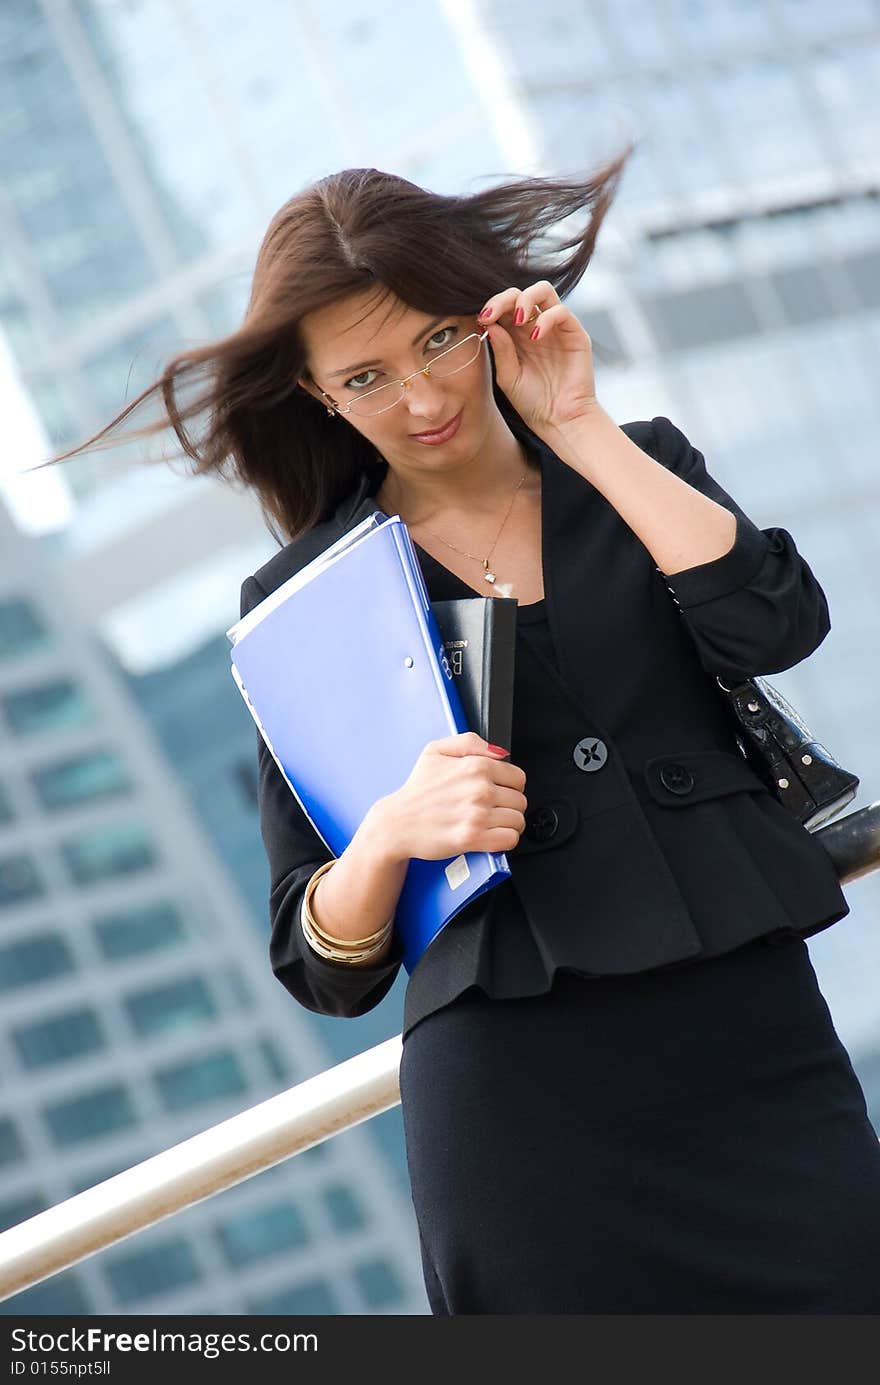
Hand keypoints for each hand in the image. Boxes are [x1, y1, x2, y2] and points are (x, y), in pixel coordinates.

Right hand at [382, 731, 527, 860]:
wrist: (397, 823)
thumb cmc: (416, 790)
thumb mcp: (436, 751)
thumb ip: (470, 742)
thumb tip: (500, 753)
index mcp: (475, 766)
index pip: (518, 778)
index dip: (510, 787)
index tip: (498, 793)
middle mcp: (479, 789)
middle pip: (520, 801)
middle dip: (508, 807)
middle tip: (491, 810)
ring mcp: (477, 814)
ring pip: (517, 821)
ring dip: (507, 825)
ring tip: (490, 824)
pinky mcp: (472, 838)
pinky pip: (509, 839)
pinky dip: (504, 840)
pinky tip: (490, 836)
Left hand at [477, 280, 597, 437]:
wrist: (558, 421)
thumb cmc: (533, 402)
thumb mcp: (508, 377)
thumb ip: (501, 350)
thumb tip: (490, 323)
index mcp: (517, 336)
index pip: (504, 307)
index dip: (492, 306)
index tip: (482, 319)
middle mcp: (536, 327)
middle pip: (520, 293)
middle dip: (503, 298)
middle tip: (492, 314)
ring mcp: (556, 328)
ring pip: (543, 291)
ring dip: (525, 298)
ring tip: (518, 318)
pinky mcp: (575, 334)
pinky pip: (561, 311)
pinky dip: (546, 318)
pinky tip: (536, 336)